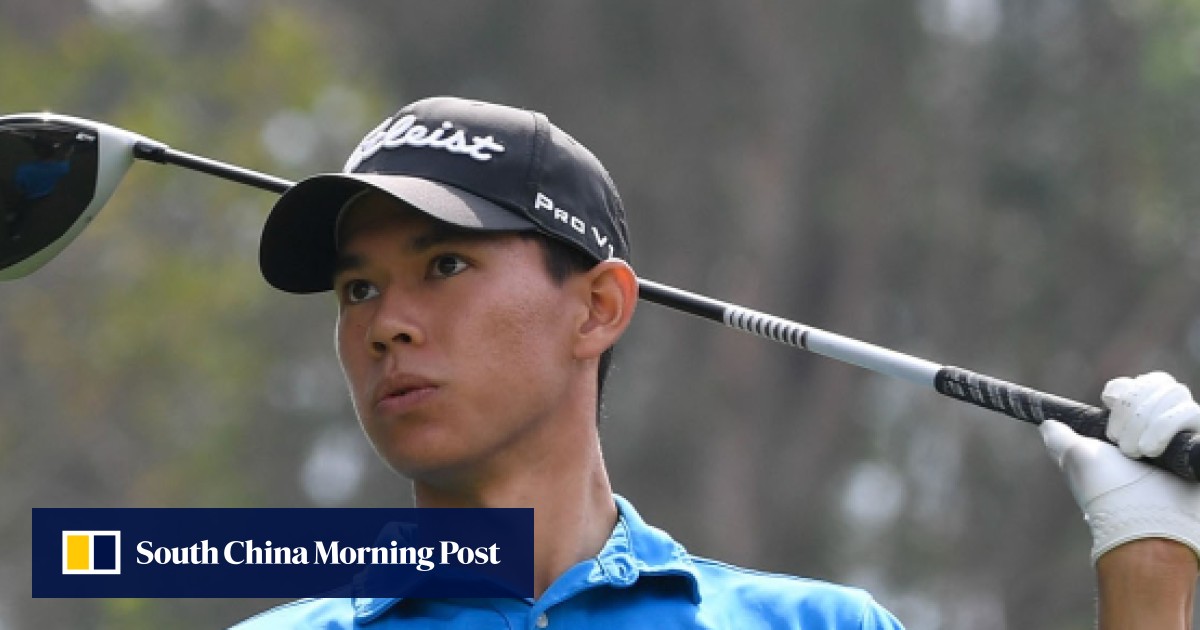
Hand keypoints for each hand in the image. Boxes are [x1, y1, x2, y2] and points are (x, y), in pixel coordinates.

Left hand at [1041, 372, 1199, 563]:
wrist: (1138, 523)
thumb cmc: (1107, 493)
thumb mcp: (1075, 459)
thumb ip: (1061, 438)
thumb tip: (1047, 423)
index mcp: (1134, 426)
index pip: (1141, 385)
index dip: (1125, 389)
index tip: (1108, 401)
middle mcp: (1162, 428)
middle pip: (1160, 383)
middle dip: (1133, 408)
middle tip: (1122, 443)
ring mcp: (1185, 437)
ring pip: (1176, 394)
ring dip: (1148, 421)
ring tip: (1139, 453)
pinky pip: (1194, 414)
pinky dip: (1168, 425)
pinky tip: (1154, 450)